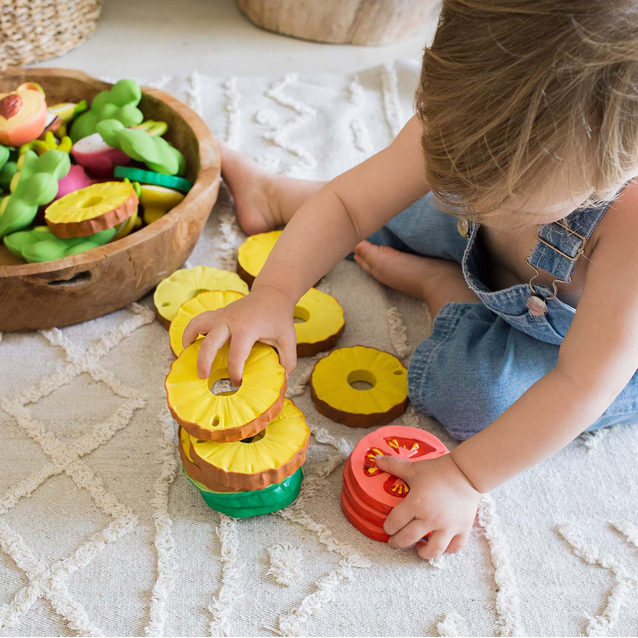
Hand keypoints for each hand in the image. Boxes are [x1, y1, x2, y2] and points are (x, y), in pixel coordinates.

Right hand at [181, 284, 297, 383]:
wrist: (272, 294)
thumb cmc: (279, 318)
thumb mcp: (288, 340)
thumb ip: (288, 361)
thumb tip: (282, 382)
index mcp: (247, 328)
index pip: (236, 354)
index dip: (235, 372)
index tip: (237, 382)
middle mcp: (230, 320)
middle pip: (210, 342)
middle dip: (204, 361)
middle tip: (203, 377)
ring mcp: (221, 315)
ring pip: (197, 325)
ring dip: (189, 341)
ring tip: (188, 358)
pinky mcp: (217, 313)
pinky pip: (197, 321)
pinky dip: (190, 331)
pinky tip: (189, 345)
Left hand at [376, 453, 480, 559]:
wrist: (467, 472)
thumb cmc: (439, 470)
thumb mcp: (414, 468)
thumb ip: (393, 465)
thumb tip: (376, 458)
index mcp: (416, 503)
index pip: (395, 522)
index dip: (388, 527)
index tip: (387, 528)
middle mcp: (431, 518)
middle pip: (408, 538)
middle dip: (397, 542)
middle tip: (394, 541)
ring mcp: (448, 526)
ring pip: (433, 550)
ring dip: (422, 552)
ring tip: (417, 547)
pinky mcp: (463, 529)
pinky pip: (454, 548)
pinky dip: (446, 550)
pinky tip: (440, 545)